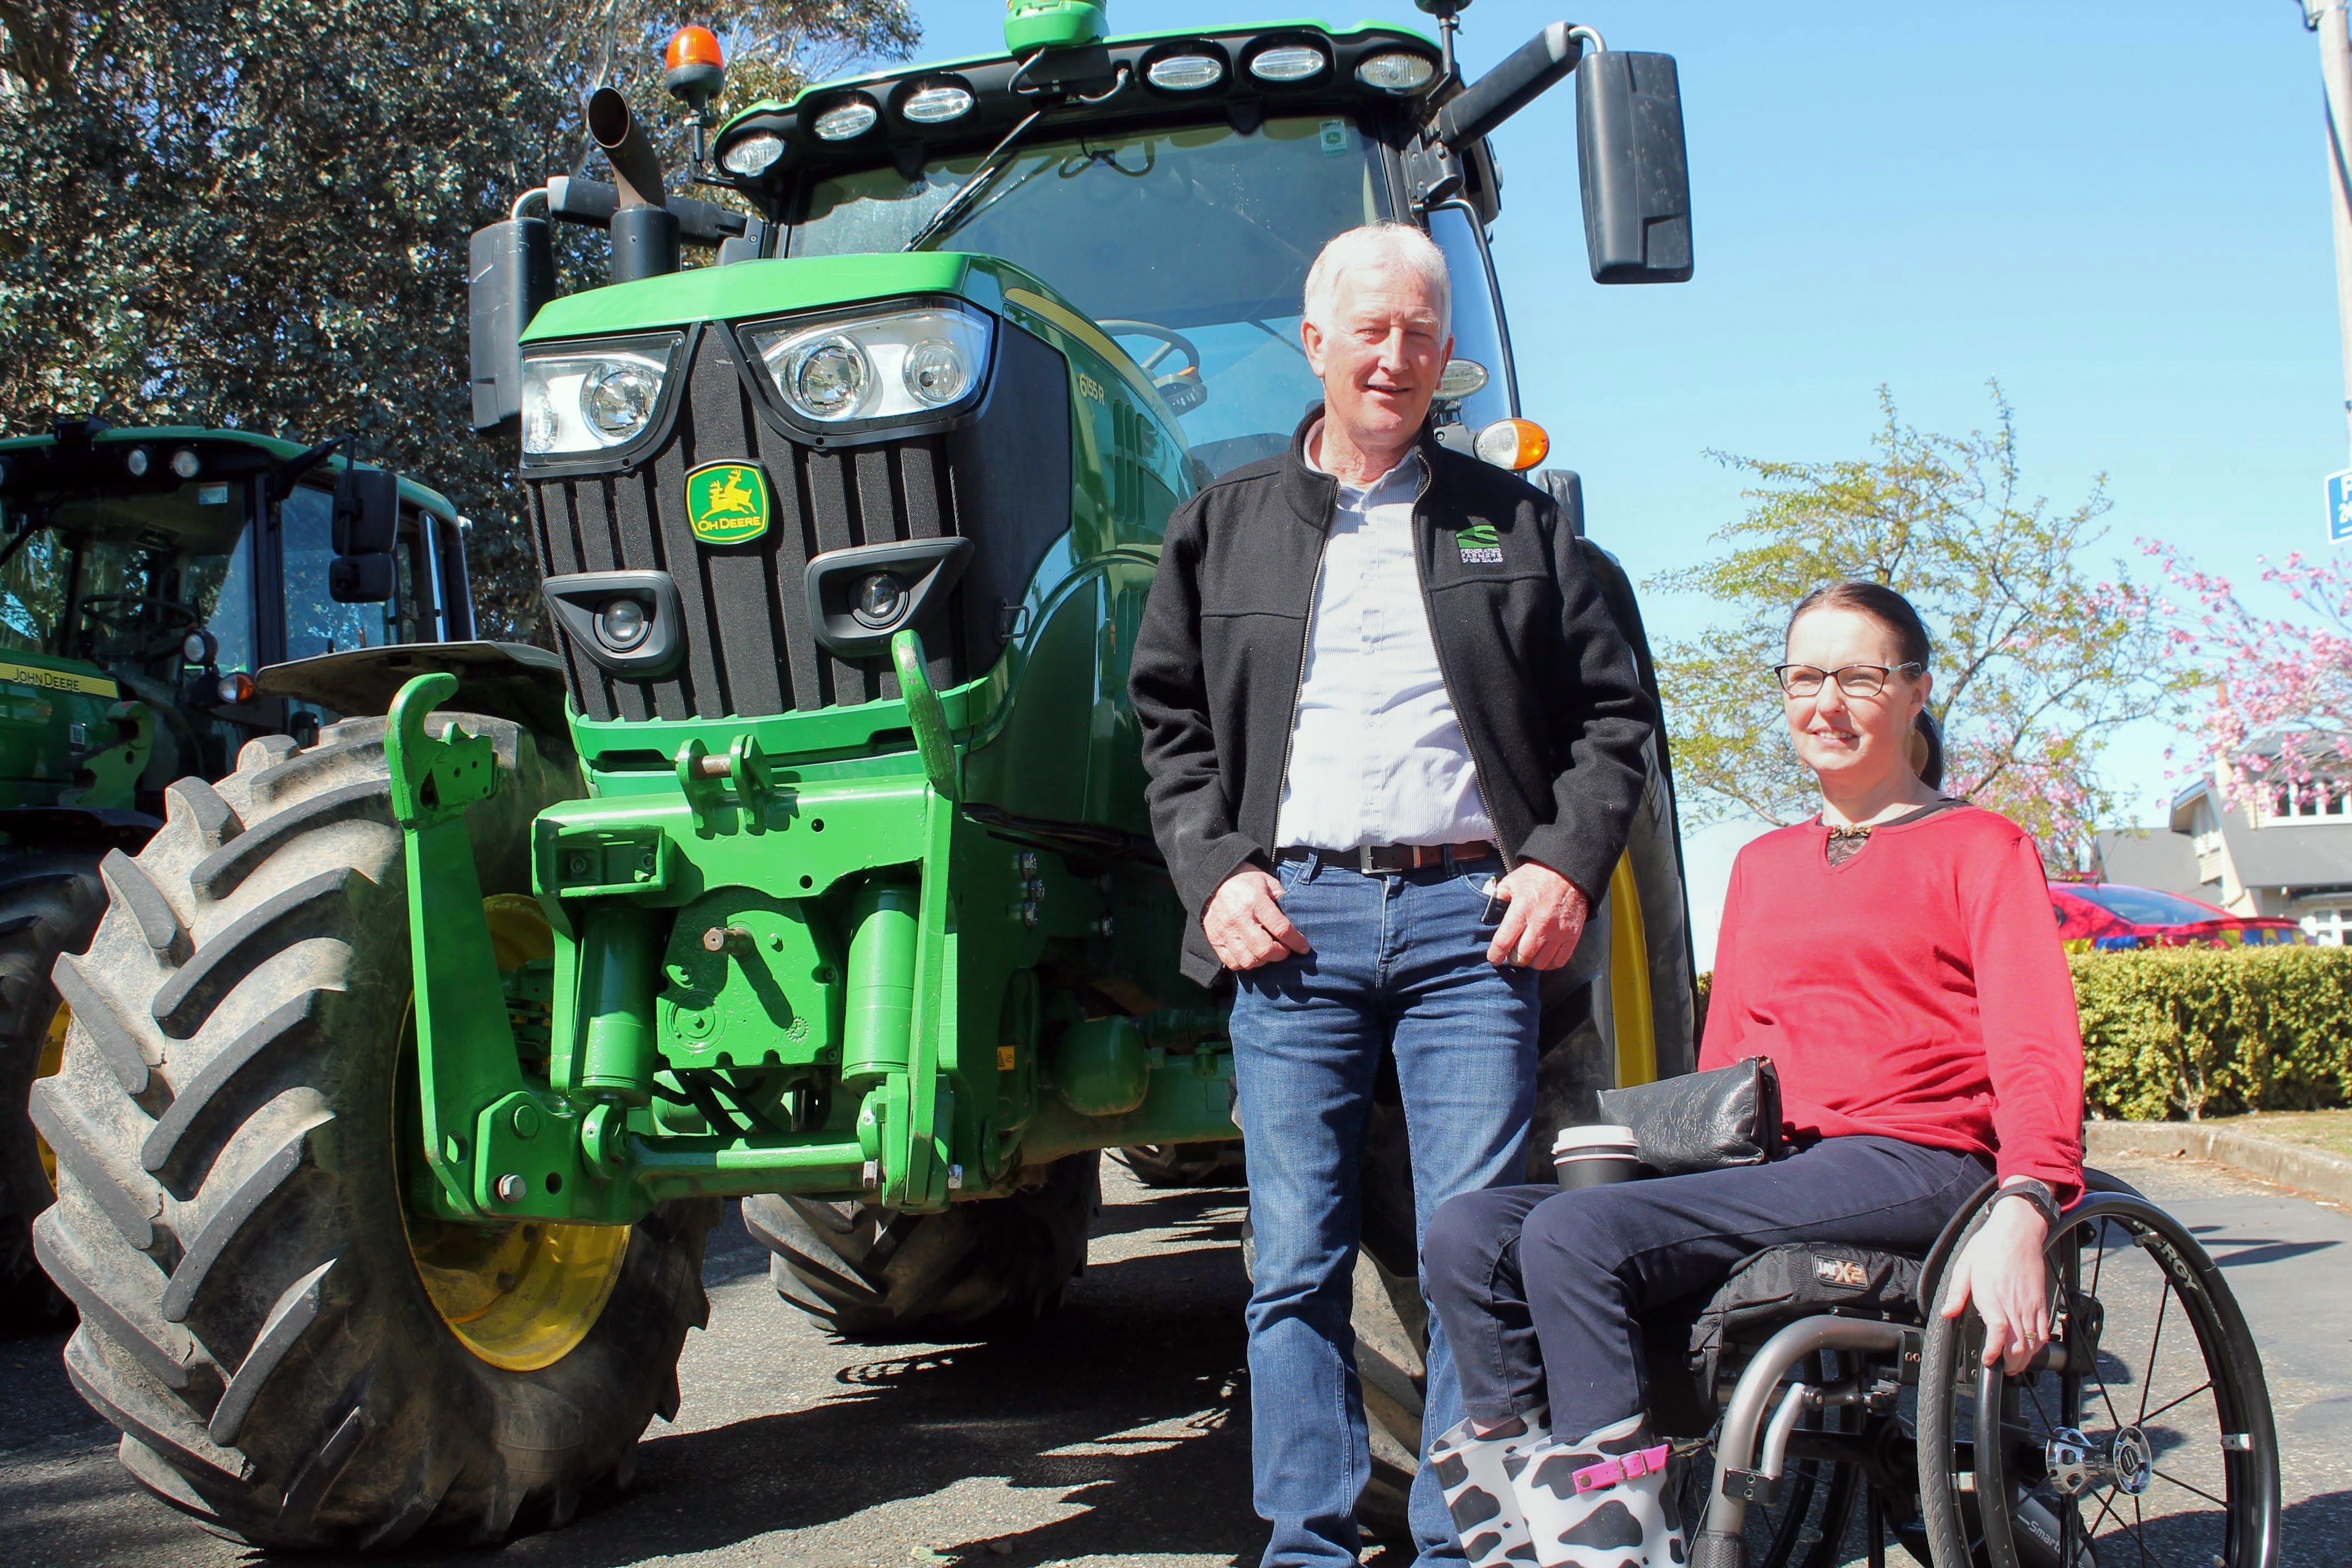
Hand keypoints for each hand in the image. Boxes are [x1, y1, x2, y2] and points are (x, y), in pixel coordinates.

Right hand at [1203, 866, 1309, 971]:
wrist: (1216, 880)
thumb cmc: (1247, 882)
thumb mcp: (1269, 882)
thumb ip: (1283, 900)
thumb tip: (1298, 921)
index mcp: (1255, 901)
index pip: (1281, 928)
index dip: (1296, 941)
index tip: (1303, 947)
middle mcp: (1239, 918)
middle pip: (1264, 949)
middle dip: (1280, 954)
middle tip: (1284, 949)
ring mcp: (1225, 931)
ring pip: (1248, 961)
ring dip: (1263, 960)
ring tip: (1267, 951)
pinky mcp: (1215, 940)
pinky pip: (1233, 963)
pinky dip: (1246, 963)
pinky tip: (1251, 953)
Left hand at [1484, 862, 1588, 968]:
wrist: (1569, 873)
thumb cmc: (1538, 877)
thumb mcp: (1512, 881)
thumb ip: (1498, 897)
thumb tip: (1488, 910)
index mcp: (1522, 909)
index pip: (1504, 942)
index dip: (1495, 955)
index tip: (1494, 958)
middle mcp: (1540, 924)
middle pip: (1521, 956)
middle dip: (1512, 959)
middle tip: (1511, 954)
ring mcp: (1558, 932)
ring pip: (1539, 962)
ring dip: (1530, 961)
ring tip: (1526, 954)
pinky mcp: (1572, 936)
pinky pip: (1558, 961)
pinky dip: (1548, 963)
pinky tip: (1542, 956)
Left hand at [1938, 1188, 2052, 1375]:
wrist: (2018, 1231)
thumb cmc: (1989, 1246)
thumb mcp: (1964, 1265)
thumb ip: (1957, 1293)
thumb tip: (1947, 1313)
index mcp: (1991, 1296)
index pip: (1998, 1332)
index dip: (1994, 1351)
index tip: (1988, 1360)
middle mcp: (2013, 1304)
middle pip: (2019, 1344)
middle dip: (2011, 1363)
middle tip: (2002, 1369)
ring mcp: (2030, 1304)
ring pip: (2033, 1342)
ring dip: (2026, 1359)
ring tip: (2015, 1365)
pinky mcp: (2041, 1301)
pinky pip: (2044, 1330)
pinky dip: (2039, 1345)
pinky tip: (2032, 1350)